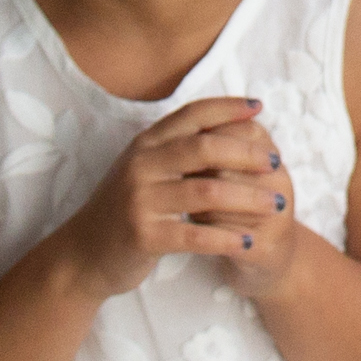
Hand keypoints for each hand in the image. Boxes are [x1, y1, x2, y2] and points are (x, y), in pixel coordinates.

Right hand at [50, 98, 289, 295]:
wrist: (83, 253)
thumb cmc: (127, 208)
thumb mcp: (145, 169)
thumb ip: (177, 149)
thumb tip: (227, 124)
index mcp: (146, 144)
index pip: (192, 115)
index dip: (228, 107)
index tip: (259, 107)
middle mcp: (141, 165)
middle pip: (205, 147)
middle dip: (247, 153)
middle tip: (276, 162)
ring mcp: (140, 199)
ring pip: (207, 190)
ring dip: (248, 197)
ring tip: (277, 203)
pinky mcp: (143, 235)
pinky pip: (194, 235)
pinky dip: (226, 238)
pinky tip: (248, 241)